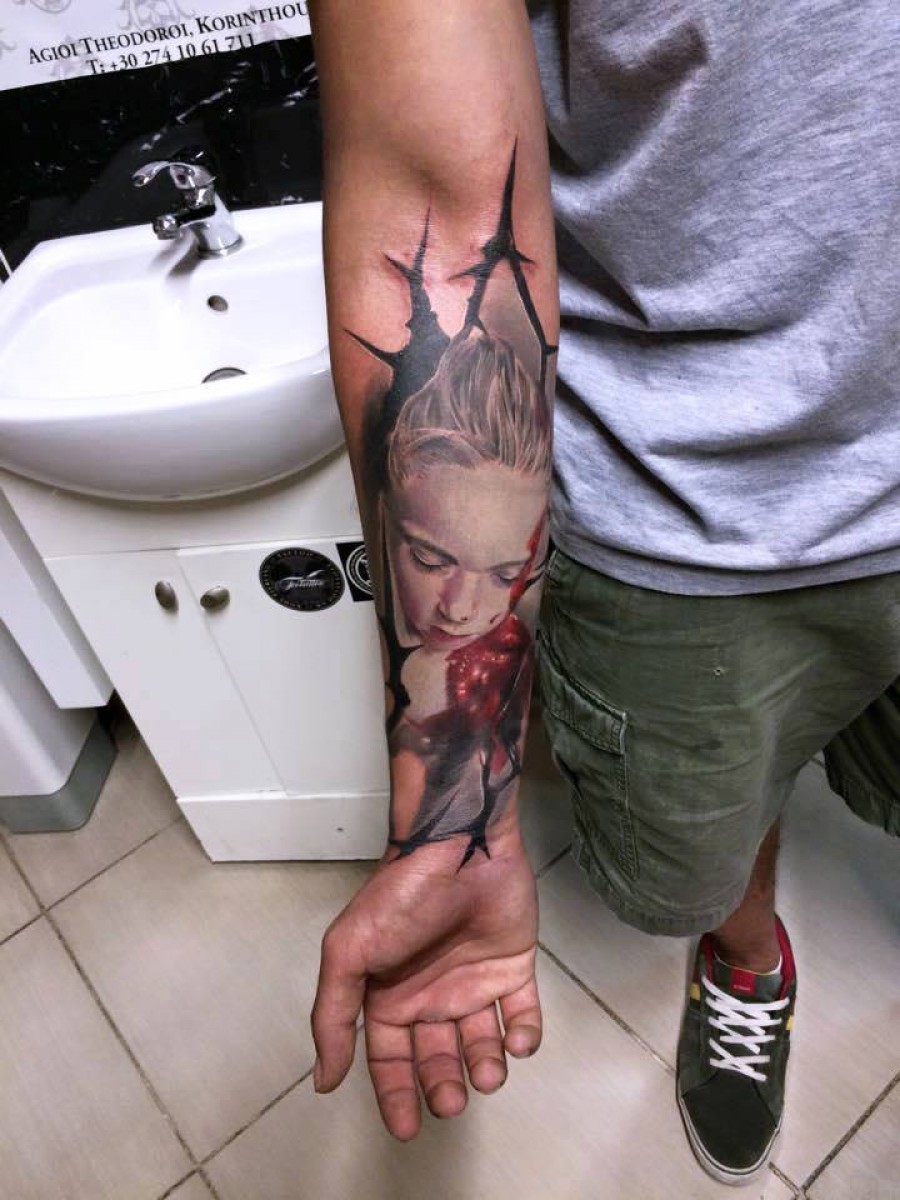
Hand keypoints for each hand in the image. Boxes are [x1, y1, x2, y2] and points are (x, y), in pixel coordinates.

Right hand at [310, 830, 540, 1139]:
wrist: (461, 845)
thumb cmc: (401, 897)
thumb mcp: (349, 952)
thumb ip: (333, 1017)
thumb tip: (323, 1080)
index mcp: (390, 994)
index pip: (390, 1059)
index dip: (396, 1095)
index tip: (408, 1129)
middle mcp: (431, 993)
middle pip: (437, 1058)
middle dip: (443, 1086)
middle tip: (451, 1101)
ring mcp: (474, 979)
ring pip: (482, 1043)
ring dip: (485, 1066)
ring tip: (487, 1073)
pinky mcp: (513, 965)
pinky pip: (523, 1013)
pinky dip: (525, 1036)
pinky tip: (518, 1041)